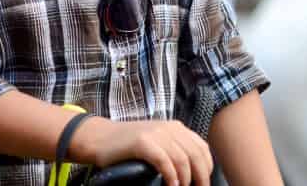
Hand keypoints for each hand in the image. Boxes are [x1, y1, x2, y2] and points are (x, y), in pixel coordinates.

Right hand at [73, 118, 213, 185]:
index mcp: (175, 127)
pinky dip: (171, 176)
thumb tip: (193, 172)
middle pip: (196, 155)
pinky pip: (164, 161)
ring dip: (185, 179)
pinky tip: (171, 185)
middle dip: (200, 177)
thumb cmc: (128, 146)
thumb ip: (174, 149)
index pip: (202, 148)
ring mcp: (155, 133)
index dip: (207, 168)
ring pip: (182, 159)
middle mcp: (168, 127)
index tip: (203, 183)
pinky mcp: (142, 142)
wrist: (100, 138)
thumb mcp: (156, 142)